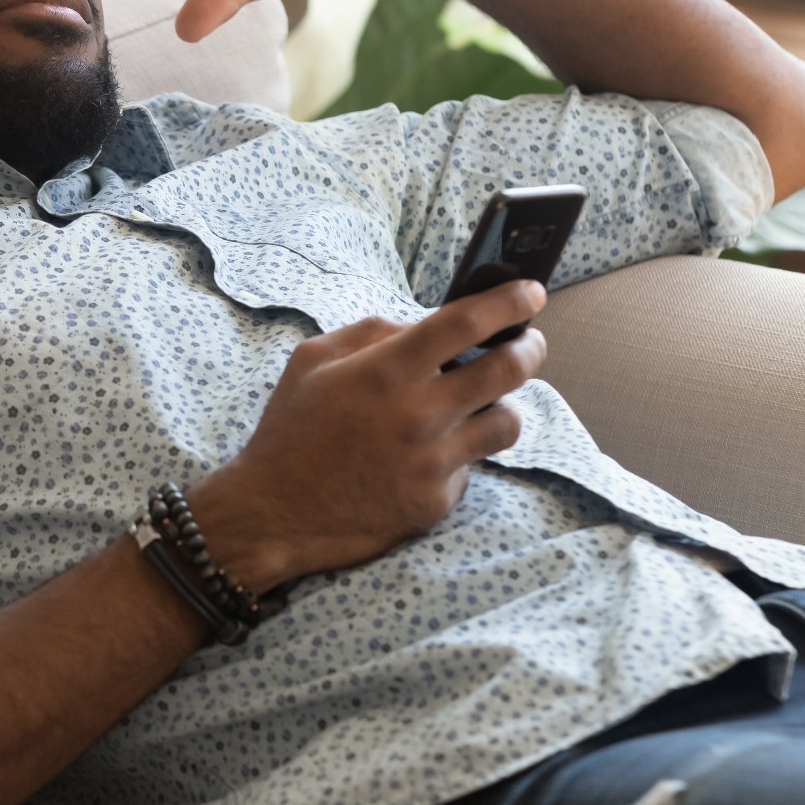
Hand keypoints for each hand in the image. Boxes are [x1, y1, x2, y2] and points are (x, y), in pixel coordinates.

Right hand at [185, 281, 548, 591]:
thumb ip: (373, 333)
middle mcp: (418, 415)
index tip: (530, 291)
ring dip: (500, 406)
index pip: (465, 323)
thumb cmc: (291, 430)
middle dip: (530, 347)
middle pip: (508, 370)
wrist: (274, 513)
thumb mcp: (313, 361)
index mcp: (386, 371)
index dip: (508, 301)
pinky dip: (458, 454)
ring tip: (479, 404)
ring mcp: (432, 463)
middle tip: (528, 342)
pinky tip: (426, 456)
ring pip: (506, 423)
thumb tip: (424, 325)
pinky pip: (471, 467)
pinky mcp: (436, 502)